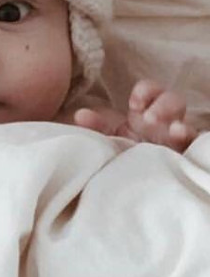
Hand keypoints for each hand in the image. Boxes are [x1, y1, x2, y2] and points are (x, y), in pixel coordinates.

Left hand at [74, 80, 197, 151]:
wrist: (131, 185)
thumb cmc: (122, 155)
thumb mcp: (109, 140)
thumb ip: (96, 127)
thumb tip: (80, 115)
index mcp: (144, 115)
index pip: (151, 92)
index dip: (146, 91)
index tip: (135, 101)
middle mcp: (164, 124)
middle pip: (173, 103)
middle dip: (164, 105)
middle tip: (150, 118)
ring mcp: (177, 141)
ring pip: (187, 126)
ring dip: (181, 126)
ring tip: (174, 131)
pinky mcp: (184, 158)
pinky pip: (196, 147)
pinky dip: (193, 142)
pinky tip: (185, 143)